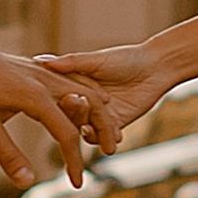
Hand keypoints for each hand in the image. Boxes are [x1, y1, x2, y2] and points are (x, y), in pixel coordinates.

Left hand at [0, 41, 103, 189]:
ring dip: (98, 111)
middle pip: (88, 106)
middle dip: (102, 130)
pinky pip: (73, 80)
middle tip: (112, 152)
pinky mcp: (40, 69)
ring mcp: (45, 72)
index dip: (74, 161)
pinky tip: (90, 104)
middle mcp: (47, 82)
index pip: (66, 134)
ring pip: (84, 90)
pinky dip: (87, 94)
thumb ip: (8, 155)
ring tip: (109, 130)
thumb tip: (27, 183)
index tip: (76, 184)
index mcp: (36, 98)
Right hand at [34, 37, 172, 148]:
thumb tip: (41, 60)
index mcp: (73, 85)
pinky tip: (106, 136)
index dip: (59, 99)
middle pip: (69, 115)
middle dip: (72, 114)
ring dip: (84, 129)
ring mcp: (97, 115)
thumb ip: (71, 63)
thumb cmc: (125, 59)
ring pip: (83, 129)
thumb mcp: (95, 59)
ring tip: (88, 128)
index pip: (58, 96)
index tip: (63, 97)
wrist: (156, 69)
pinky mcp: (113, 125)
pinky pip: (102, 138)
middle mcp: (83, 102)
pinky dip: (102, 139)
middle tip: (77, 106)